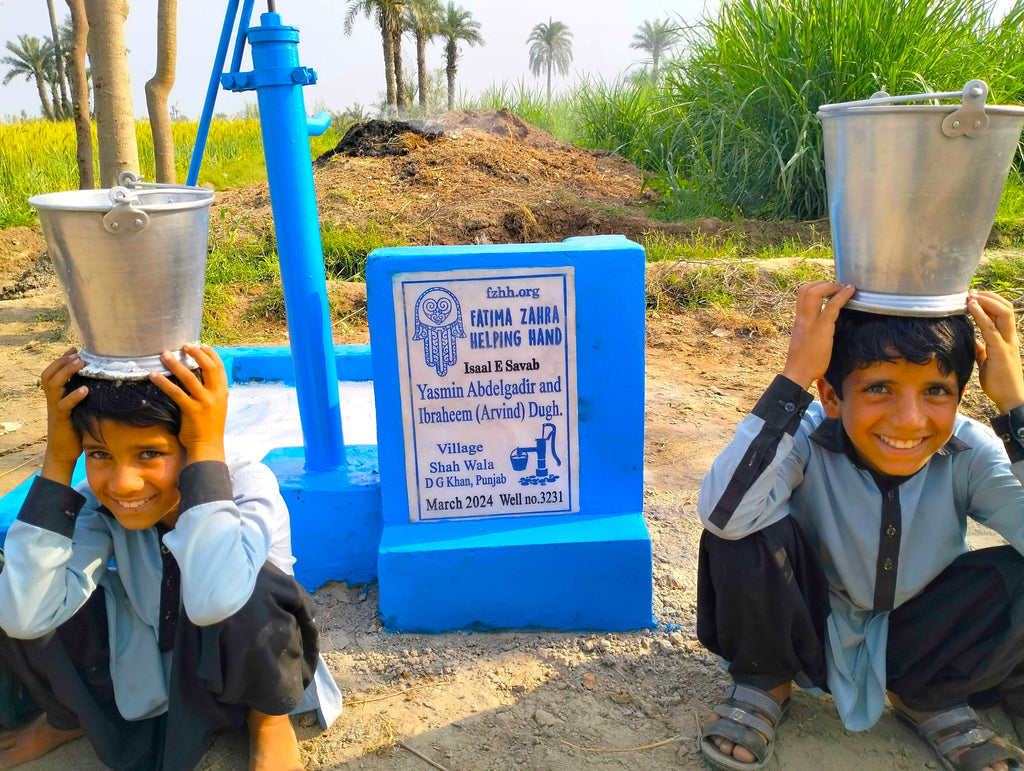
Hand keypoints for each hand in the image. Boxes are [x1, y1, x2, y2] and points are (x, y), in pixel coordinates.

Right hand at [40, 347, 87, 484]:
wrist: (64, 451)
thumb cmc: (74, 427)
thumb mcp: (78, 407)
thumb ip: (82, 394)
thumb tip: (99, 381)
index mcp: (55, 395)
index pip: (52, 371)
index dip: (61, 359)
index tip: (74, 349)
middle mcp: (52, 399)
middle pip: (49, 374)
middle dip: (62, 361)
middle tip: (78, 354)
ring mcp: (55, 409)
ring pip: (53, 385)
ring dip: (66, 372)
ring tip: (81, 364)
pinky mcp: (62, 419)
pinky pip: (64, 405)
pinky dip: (73, 396)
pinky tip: (85, 390)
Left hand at [149, 343, 228, 463]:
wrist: (208, 447)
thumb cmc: (209, 428)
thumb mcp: (217, 407)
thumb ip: (212, 393)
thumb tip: (201, 379)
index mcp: (223, 393)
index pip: (219, 367)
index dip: (210, 353)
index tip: (200, 345)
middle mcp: (216, 395)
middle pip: (208, 367)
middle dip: (196, 353)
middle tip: (184, 346)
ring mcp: (204, 402)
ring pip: (190, 377)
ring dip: (176, 363)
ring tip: (165, 355)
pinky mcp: (191, 411)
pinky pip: (176, 392)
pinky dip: (163, 382)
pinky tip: (154, 375)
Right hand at [781, 281, 855, 389]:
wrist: (798, 373)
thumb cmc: (803, 360)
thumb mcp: (803, 339)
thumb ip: (809, 328)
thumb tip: (820, 325)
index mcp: (798, 319)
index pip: (801, 293)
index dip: (816, 286)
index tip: (829, 289)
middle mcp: (802, 318)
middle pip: (806, 289)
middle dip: (823, 283)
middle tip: (837, 288)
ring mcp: (811, 322)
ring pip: (815, 292)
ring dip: (832, 286)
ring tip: (844, 289)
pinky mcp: (822, 328)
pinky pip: (832, 306)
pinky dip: (842, 295)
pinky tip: (851, 291)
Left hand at [967, 290, 1023, 413]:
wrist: (1011, 398)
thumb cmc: (1000, 381)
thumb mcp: (987, 361)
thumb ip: (982, 349)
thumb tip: (972, 341)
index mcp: (1007, 339)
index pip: (1003, 313)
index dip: (990, 302)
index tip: (974, 297)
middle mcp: (1010, 337)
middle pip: (1005, 308)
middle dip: (988, 296)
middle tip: (971, 292)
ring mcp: (1007, 343)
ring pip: (1002, 313)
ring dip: (985, 301)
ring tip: (970, 296)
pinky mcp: (1000, 350)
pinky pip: (990, 328)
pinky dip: (981, 315)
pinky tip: (971, 307)